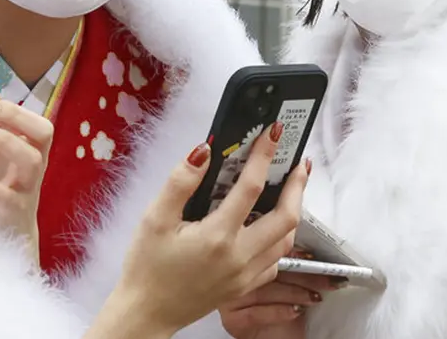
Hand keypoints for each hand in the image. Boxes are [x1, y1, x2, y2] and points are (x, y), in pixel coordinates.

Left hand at [0, 100, 52, 258]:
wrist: (6, 225)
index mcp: (34, 142)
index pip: (27, 117)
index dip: (4, 107)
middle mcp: (38, 161)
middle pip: (43, 132)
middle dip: (14, 116)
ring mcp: (28, 186)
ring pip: (31, 160)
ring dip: (6, 142)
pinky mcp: (14, 209)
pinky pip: (4, 196)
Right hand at [86, 121, 308, 338]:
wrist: (147, 312)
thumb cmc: (147, 266)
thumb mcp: (154, 218)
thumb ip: (180, 182)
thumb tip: (203, 151)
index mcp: (217, 236)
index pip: (251, 187)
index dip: (264, 155)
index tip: (273, 133)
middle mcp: (239, 256)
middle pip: (286, 217)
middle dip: (297, 185)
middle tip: (299, 162)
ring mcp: (246, 275)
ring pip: (286, 241)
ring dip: (293, 212)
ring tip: (290, 190)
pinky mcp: (245, 287)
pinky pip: (276, 261)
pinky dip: (281, 240)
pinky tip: (272, 227)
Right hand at [220, 258, 343, 338]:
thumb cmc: (284, 311)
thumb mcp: (289, 283)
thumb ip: (290, 266)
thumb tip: (308, 251)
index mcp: (244, 262)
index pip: (267, 251)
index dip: (291, 252)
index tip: (313, 256)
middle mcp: (234, 278)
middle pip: (266, 269)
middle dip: (300, 272)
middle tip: (325, 274)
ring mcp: (230, 299)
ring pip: (263, 291)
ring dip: (294, 293)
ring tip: (314, 297)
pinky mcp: (233, 320)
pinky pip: (256, 313)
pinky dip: (280, 312)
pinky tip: (296, 312)